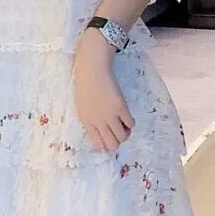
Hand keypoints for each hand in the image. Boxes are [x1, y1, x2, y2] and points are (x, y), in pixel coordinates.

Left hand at [73, 29, 134, 151]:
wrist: (92, 70)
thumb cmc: (86, 86)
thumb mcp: (83, 107)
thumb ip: (91, 120)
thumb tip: (102, 131)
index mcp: (87, 122)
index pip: (98, 144)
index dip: (106, 145)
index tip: (109, 138)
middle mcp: (98, 122)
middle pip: (112, 144)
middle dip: (117, 141)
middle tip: (119, 132)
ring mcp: (109, 116)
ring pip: (123, 137)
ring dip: (126, 133)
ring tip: (124, 124)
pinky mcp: (120, 108)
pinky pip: (131, 124)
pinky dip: (131, 122)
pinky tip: (127, 115)